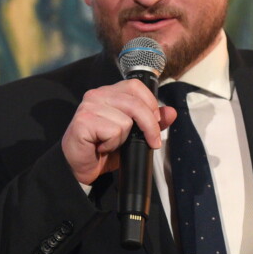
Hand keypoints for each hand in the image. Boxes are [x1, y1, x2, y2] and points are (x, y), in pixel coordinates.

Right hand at [62, 79, 176, 185]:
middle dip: (149, 125)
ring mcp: (88, 107)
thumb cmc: (103, 149)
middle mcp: (97, 95)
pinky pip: (113, 131)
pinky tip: (101, 146)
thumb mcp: (133, 135)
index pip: (135, 86)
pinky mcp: (83, 121)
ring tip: (111, 143)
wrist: (81, 167)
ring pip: (125, 120)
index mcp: (109, 93)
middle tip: (152, 142)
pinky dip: (111, 144)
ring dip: (123, 138)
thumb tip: (171, 112)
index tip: (156, 122)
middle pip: (135, 103)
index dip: (151, 103)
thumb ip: (152, 122)